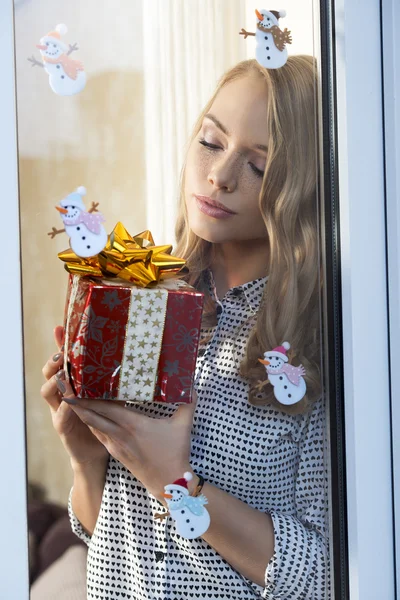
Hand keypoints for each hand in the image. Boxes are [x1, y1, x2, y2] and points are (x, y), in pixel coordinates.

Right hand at [40, 325, 108, 468]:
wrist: (96, 452)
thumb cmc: (106, 420)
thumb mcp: (110, 395)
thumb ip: (115, 379)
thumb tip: (138, 358)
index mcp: (73, 384)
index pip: (63, 360)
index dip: (60, 344)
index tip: (61, 327)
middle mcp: (62, 395)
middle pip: (48, 372)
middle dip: (53, 360)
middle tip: (62, 352)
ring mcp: (59, 411)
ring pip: (48, 391)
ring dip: (55, 381)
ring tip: (63, 372)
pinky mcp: (63, 427)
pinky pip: (60, 415)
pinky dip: (65, 407)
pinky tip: (70, 400)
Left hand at [63, 392, 197, 500]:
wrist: (169, 483)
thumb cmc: (175, 453)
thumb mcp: (183, 426)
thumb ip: (188, 402)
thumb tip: (192, 384)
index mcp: (132, 424)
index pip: (105, 407)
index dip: (89, 397)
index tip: (77, 384)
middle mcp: (119, 434)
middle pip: (92, 416)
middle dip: (78, 402)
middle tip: (67, 387)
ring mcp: (115, 445)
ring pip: (93, 426)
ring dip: (82, 413)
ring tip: (73, 399)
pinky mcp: (116, 453)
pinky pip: (99, 435)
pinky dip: (92, 424)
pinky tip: (89, 418)